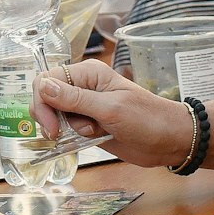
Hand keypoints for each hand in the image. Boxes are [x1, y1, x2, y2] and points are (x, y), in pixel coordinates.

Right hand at [33, 59, 196, 168]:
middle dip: (51, 118)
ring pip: (54, 115)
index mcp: (88, 74)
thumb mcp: (110, 109)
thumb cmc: (147, 119)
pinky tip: (87, 139)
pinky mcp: (87, 123)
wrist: (170, 141)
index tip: (52, 126)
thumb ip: (75, 99)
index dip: (42, 102)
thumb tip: (43, 87)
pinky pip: (66, 127)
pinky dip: (69, 136)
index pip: (47, 80)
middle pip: (46, 97)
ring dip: (65, 128)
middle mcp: (82, 86)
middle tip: (62, 135)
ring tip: (91, 133)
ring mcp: (84, 106)